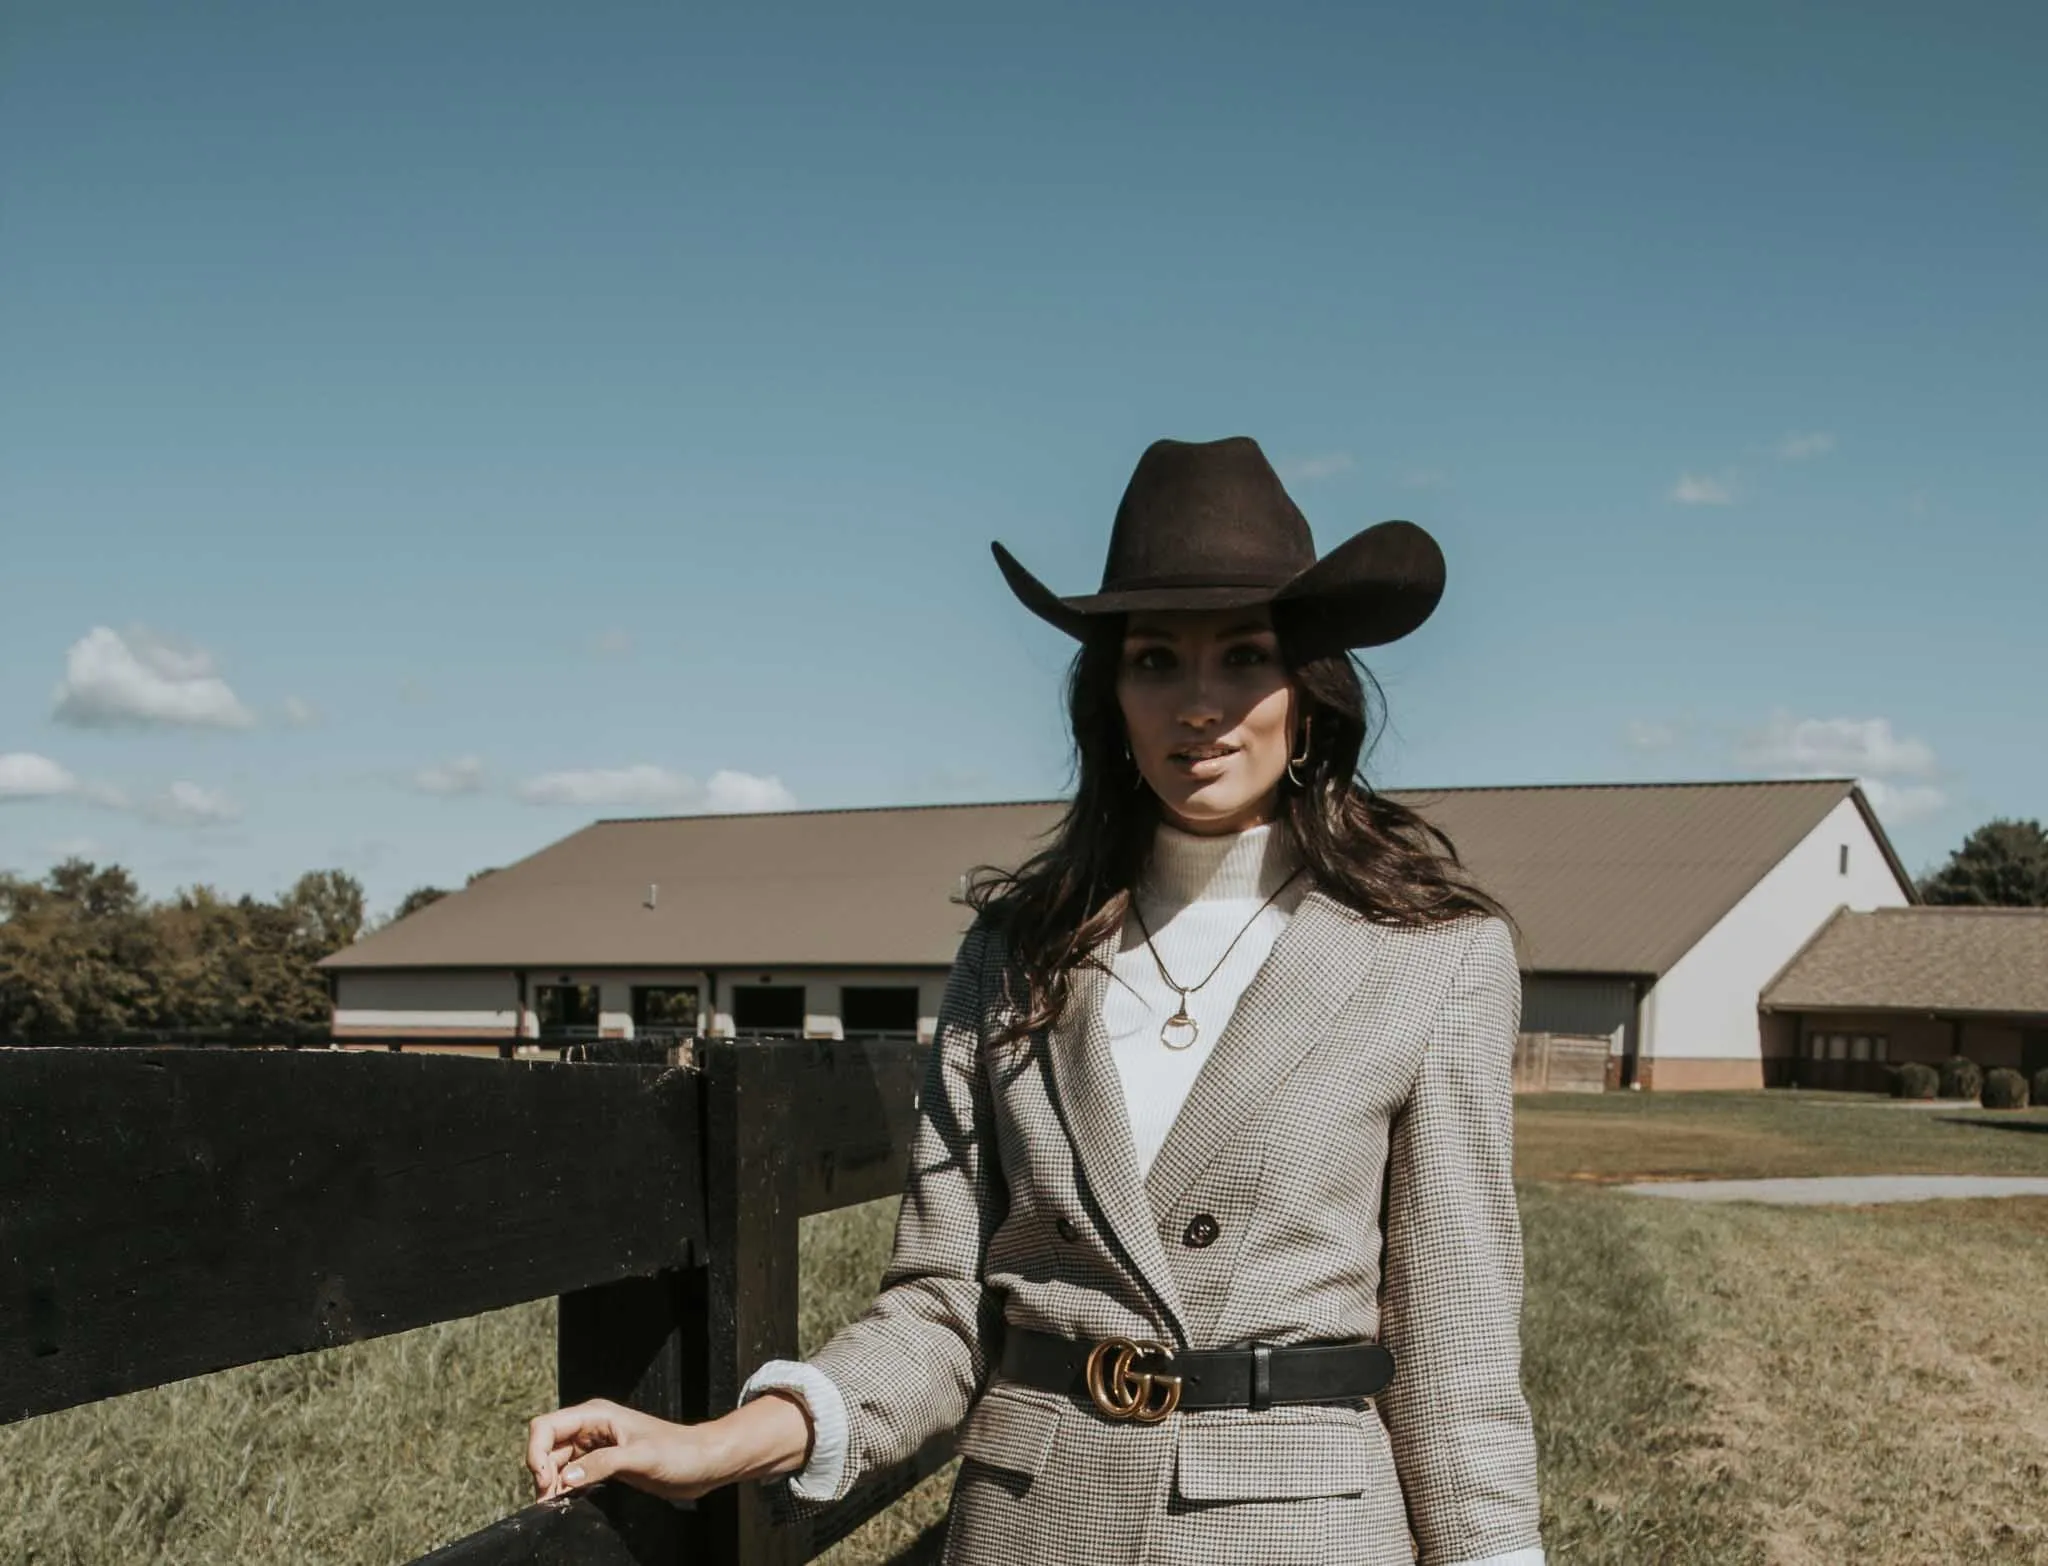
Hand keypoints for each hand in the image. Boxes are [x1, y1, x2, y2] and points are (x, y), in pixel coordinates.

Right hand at [526, 1393, 811, 1503]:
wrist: (703, 1463)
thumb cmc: (679, 1452)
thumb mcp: (641, 1458)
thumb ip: (603, 1464)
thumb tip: (567, 1477)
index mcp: (597, 1415)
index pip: (546, 1426)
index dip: (537, 1453)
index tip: (546, 1482)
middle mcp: (592, 1427)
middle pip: (547, 1446)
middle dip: (542, 1471)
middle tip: (550, 1499)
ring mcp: (597, 1446)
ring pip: (557, 1462)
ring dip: (552, 1482)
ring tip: (557, 1504)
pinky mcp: (604, 1464)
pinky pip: (573, 1473)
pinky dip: (565, 1487)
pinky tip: (569, 1501)